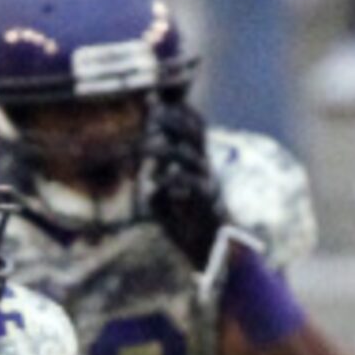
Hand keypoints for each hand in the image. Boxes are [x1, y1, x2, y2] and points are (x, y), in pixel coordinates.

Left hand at [143, 96, 225, 271]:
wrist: (212, 254)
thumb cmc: (187, 226)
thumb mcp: (162, 200)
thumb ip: (154, 180)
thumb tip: (145, 174)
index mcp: (196, 161)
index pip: (192, 126)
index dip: (177, 109)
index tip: (152, 99)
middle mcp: (205, 166)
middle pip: (195, 130)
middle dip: (173, 118)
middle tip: (150, 115)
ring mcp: (208, 181)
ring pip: (188, 154)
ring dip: (163, 148)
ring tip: (143, 150)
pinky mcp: (207, 201)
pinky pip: (190, 182)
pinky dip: (169, 178)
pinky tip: (152, 183)